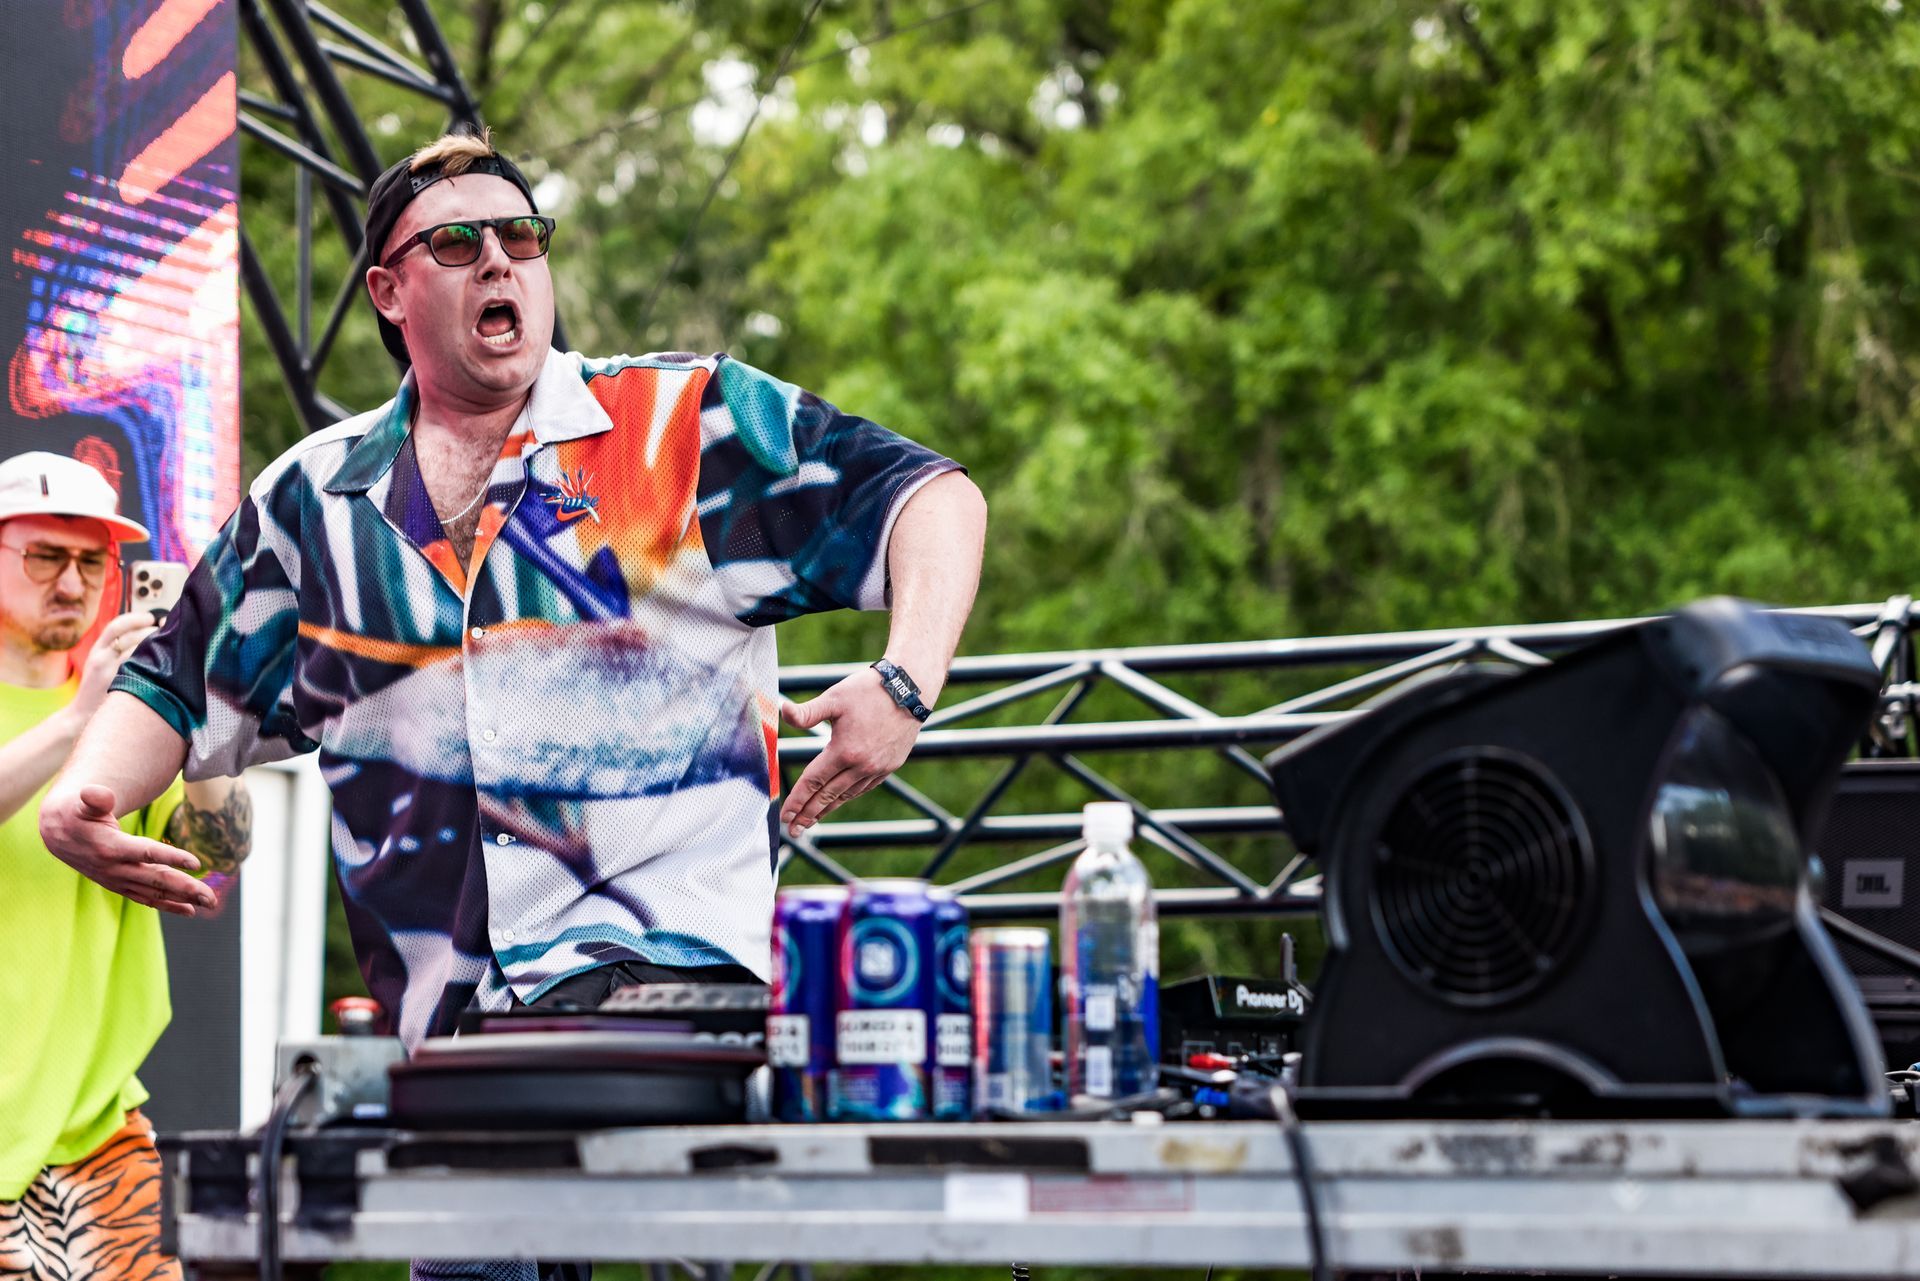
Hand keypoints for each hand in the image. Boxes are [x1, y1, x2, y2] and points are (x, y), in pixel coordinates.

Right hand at [39, 783, 213, 915]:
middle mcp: (115, 868)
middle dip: (186, 888)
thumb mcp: (83, 802)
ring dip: (183, 899)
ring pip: (155, 892)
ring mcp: (118, 880)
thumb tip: (96, 792)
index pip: (146, 853)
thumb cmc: (77, 813)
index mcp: (110, 846)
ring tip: (209, 904)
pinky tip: (189, 910)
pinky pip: (146, 898)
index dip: (171, 857)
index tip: (197, 863)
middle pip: (156, 879)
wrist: (58, 835)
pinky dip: (167, 905)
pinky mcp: (120, 885)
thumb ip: (94, 799)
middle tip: (211, 896)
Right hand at [73, 613, 158, 720]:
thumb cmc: (96, 689)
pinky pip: (137, 667)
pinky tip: (162, 662)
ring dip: (153, 644)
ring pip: (134, 650)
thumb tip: (144, 633)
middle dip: (149, 630)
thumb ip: (115, 650)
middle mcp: (100, 658)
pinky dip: (150, 661)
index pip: (115, 626)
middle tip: (164, 630)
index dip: (134, 618)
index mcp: (97, 650)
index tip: (151, 617)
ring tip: (166, 645)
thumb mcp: (99, 664)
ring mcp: (108, 672)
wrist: (80, 715)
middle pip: (128, 636)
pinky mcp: (117, 685)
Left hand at [778, 665, 930, 835]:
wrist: (910, 689)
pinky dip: (848, 797)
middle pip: (827, 796)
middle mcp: (861, 766)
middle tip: (794, 830)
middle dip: (808, 814)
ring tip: (812, 821)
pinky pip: (863, 787)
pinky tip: (839, 800)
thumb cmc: (869, 691)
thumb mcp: (834, 698)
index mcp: (844, 751)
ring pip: (846, 795)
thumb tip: (781, 710)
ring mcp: (877, 768)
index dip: (797, 800)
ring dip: (827, 809)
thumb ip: (807, 712)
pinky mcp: (890, 766)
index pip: (813, 782)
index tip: (785, 816)